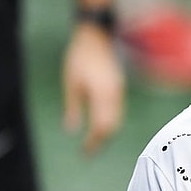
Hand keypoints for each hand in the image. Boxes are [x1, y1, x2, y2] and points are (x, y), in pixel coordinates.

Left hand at [62, 22, 125, 154]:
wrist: (97, 38)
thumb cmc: (80, 58)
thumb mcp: (71, 82)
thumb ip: (73, 107)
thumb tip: (72, 129)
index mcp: (102, 95)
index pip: (101, 126)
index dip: (94, 141)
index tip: (85, 152)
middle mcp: (114, 95)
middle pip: (112, 126)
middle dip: (101, 140)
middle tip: (90, 151)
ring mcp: (119, 91)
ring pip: (117, 119)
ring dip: (107, 132)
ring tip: (95, 141)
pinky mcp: (119, 88)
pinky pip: (118, 111)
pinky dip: (111, 122)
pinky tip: (102, 125)